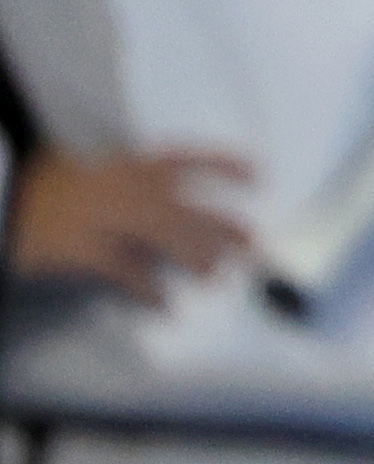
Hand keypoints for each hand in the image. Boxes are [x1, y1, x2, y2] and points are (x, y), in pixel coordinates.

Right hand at [6, 148, 252, 302]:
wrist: (5, 204)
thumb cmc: (51, 189)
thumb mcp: (96, 172)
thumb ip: (136, 185)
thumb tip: (179, 219)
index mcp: (128, 163)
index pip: (187, 158)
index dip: (224, 165)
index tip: (259, 175)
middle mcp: (121, 186)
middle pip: (184, 206)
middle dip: (222, 226)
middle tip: (253, 245)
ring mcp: (102, 217)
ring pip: (163, 236)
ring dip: (194, 257)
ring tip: (216, 276)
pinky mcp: (81, 248)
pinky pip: (126, 271)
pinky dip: (148, 291)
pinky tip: (165, 305)